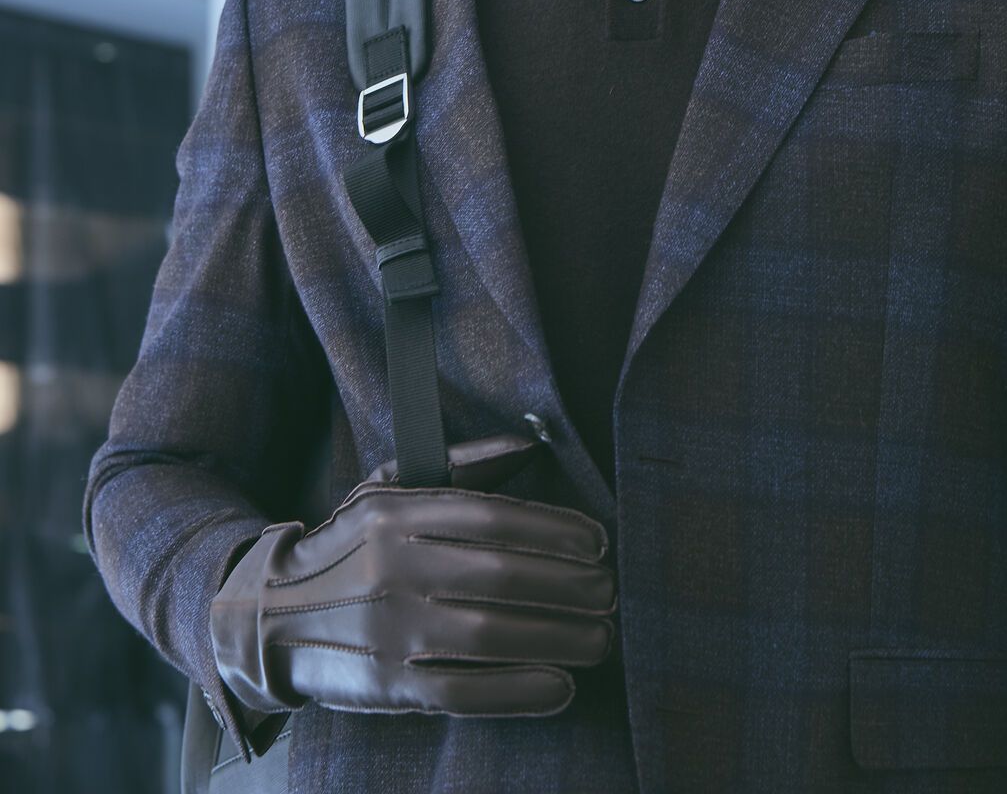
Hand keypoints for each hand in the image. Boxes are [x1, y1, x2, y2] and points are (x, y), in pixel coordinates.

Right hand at [209, 434, 616, 718]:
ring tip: (600, 637)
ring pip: (492, 634)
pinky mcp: (384, 686)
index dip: (554, 530)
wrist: (267, 615)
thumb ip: (461, 465)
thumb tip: (529, 445)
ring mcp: (387, 629)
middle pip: (502, 575)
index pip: (492, 517)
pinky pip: (464, 691)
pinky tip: (559, 685)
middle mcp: (391, 565)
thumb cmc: (350, 545)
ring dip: (560, 638)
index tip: (598, 543)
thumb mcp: (387, 487)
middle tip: (610, 593)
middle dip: (570, 587)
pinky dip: (520, 691)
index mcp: (396, 512)